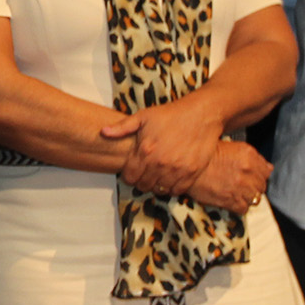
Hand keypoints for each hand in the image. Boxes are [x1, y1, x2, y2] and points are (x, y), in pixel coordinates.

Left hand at [102, 96, 222, 195]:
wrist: (200, 115)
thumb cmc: (170, 114)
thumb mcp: (143, 117)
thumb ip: (122, 127)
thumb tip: (103, 132)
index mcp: (145, 151)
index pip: (130, 176)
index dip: (128, 175)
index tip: (132, 170)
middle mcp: (160, 163)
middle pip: (143, 185)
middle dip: (141, 181)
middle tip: (144, 174)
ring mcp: (177, 169)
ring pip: (160, 190)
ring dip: (156, 186)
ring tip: (156, 177)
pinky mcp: (192, 172)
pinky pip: (178, 190)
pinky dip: (172, 188)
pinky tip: (170, 179)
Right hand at [181, 141, 270, 215]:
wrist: (185, 167)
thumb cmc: (204, 155)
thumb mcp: (231, 146)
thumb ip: (251, 156)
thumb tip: (268, 167)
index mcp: (249, 156)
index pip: (266, 171)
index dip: (258, 174)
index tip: (250, 175)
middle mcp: (248, 172)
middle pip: (261, 186)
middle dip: (253, 185)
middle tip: (239, 183)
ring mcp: (241, 187)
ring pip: (255, 198)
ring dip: (246, 196)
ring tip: (234, 192)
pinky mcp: (232, 201)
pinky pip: (244, 209)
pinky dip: (238, 206)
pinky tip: (229, 199)